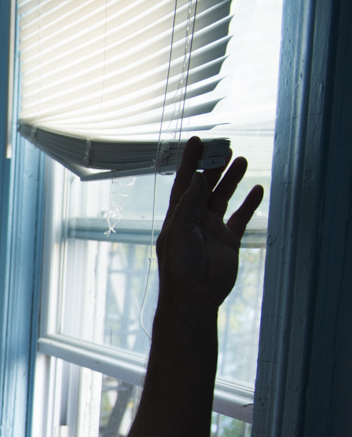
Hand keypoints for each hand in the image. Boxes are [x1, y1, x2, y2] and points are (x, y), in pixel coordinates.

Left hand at [156, 137, 264, 313]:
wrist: (195, 296)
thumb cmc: (180, 266)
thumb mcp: (178, 232)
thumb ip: (188, 204)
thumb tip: (197, 177)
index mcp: (178, 215)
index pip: (184, 182)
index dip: (189, 161)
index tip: (198, 140)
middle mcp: (194, 219)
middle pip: (205, 185)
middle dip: (214, 166)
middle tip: (225, 146)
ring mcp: (212, 228)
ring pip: (223, 197)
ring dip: (232, 179)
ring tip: (242, 160)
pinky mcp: (228, 239)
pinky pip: (241, 217)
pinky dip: (249, 203)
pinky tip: (257, 189)